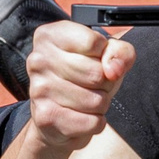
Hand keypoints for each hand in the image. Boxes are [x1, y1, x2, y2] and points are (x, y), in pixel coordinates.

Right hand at [22, 19, 135, 153]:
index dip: (105, 54)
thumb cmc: (83, 78)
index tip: (97, 59)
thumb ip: (120, 52)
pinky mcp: (45, 117)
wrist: (57, 116)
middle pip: (96, 73)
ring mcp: (39, 89)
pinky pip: (90, 122)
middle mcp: (38, 60)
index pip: (93, 42)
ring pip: (95, 100)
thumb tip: (114, 69)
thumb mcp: (106, 55)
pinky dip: (95, 122)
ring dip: (100, 103)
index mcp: (50, 35)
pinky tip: (82, 116)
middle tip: (94, 84)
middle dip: (105, 83)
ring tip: (86, 99)